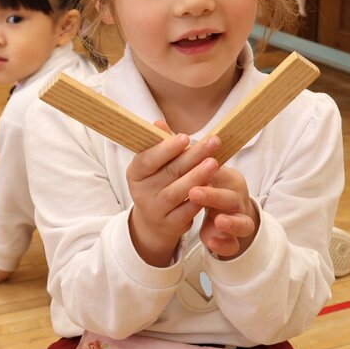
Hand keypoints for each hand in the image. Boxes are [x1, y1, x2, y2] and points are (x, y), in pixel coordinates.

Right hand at [126, 121, 220, 266]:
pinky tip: (212, 185)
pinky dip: (199, 198)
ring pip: (177, 192)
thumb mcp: (154, 164)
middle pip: (169, 172)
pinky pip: (187, 211)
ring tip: (214, 162)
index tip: (186, 137)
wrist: (154, 220)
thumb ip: (160, 145)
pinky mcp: (170, 225)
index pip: (148, 160)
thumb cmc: (158, 182)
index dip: (166, 149)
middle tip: (212, 142)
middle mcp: (141, 192)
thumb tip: (159, 124)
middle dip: (192, 156)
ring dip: (197, 176)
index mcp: (135, 174)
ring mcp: (155, 210)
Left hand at [187, 152, 259, 258]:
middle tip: (193, 192)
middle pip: (230, 197)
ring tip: (219, 220)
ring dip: (231, 222)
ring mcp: (238, 220)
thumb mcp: (199, 171)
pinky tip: (210, 243)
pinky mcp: (233, 239)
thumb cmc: (209, 188)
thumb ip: (182, 154)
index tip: (189, 167)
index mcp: (228, 179)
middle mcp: (236, 199)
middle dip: (213, 195)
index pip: (221, 173)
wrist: (225, 214)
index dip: (205, 170)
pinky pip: (233, 244)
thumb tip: (158, 127)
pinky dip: (224, 244)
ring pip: (242, 222)